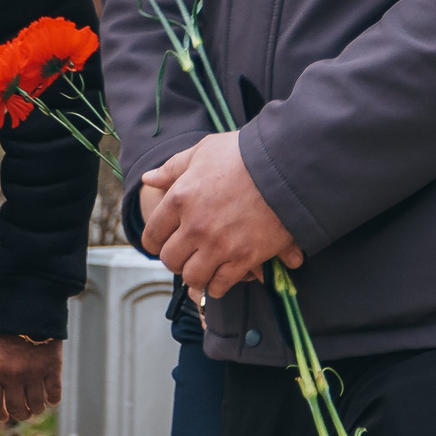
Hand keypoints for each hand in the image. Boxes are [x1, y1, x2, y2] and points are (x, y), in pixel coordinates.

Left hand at [0, 334, 61, 423]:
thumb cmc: (8, 329)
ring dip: (37, 408)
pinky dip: (53, 399)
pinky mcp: (52, 367)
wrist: (29, 307)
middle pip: (17, 409)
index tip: (4, 416)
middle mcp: (12, 376)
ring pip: (36, 405)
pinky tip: (51, 398)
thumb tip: (3, 398)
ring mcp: (34, 373)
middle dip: (21, 414)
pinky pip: (54, 394)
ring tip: (37, 405)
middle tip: (24, 412)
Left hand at [141, 133, 302, 298]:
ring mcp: (219, 245)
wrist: (286, 166)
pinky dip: (218, 285)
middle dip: (176, 260)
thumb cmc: (243, 153)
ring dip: (196, 275)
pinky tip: (221, 277)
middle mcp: (195, 226)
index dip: (155, 242)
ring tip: (203, 268)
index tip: (162, 244)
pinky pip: (220, 284)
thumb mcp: (204, 151)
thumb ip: (173, 168)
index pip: (153, 235)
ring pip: (193, 277)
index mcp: (180, 198)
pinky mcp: (243, 258)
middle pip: (170, 260)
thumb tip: (148, 178)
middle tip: (186, 255)